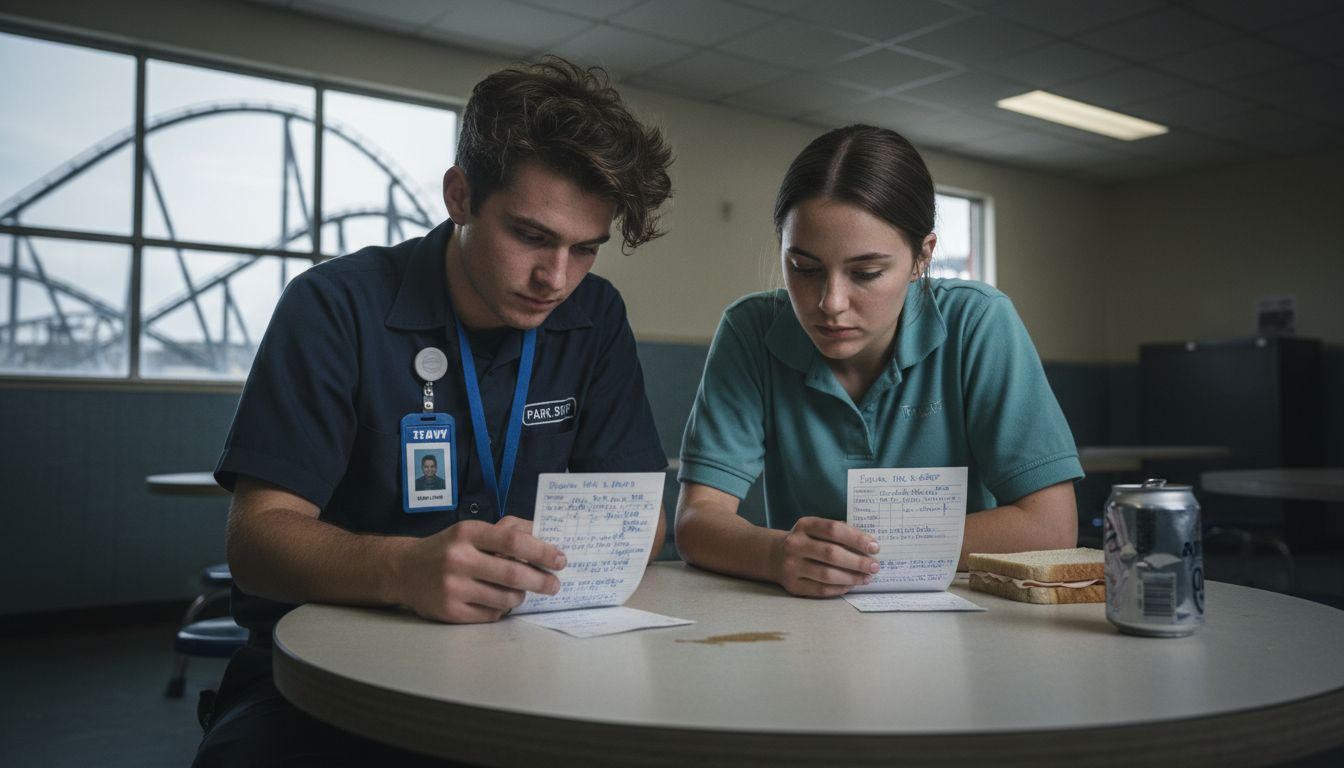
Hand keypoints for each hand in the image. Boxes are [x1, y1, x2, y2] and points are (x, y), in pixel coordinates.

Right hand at [394, 517, 566, 623]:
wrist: (403, 570)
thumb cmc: (448, 548)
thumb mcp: (471, 531)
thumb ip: (506, 531)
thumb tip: (544, 536)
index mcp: (467, 533)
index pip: (513, 542)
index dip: (541, 551)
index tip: (560, 559)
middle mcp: (458, 559)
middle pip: (513, 574)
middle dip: (542, 581)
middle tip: (555, 584)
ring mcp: (452, 587)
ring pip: (505, 598)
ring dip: (521, 596)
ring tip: (521, 591)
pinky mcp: (450, 612)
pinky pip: (491, 614)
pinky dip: (501, 608)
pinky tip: (497, 600)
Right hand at [769, 517, 879, 597]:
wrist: (775, 556)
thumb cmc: (807, 541)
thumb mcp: (817, 530)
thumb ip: (840, 534)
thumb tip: (869, 546)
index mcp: (804, 525)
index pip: (834, 530)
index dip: (856, 539)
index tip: (874, 547)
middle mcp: (795, 544)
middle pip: (831, 554)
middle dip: (857, 561)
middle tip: (874, 566)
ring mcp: (791, 566)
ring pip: (827, 574)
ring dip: (851, 577)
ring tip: (866, 577)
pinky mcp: (792, 585)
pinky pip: (821, 589)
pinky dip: (840, 588)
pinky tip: (851, 585)